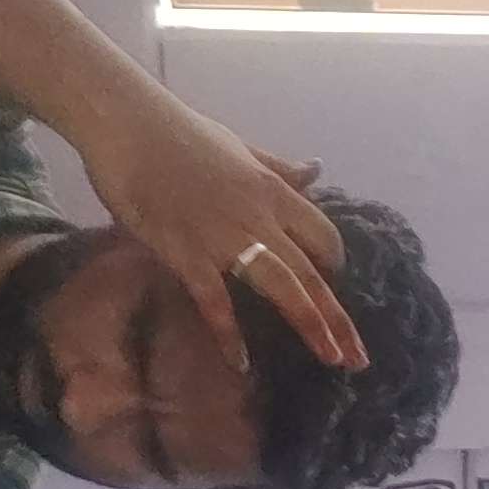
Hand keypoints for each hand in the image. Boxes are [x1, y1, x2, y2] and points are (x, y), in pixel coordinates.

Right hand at [75, 86, 368, 376]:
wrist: (129, 124)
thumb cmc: (180, 134)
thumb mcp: (242, 148)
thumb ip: (279, 168)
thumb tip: (317, 169)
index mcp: (273, 190)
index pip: (323, 234)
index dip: (334, 264)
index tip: (335, 285)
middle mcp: (260, 217)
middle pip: (313, 272)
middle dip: (339, 318)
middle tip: (358, 358)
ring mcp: (225, 237)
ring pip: (282, 286)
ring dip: (310, 325)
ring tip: (332, 360)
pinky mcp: (188, 253)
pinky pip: (216, 302)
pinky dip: (229, 335)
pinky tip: (240, 364)